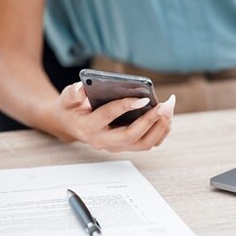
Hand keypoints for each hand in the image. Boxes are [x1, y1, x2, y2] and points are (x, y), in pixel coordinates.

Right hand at [48, 82, 174, 151]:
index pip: (109, 116)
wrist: (70, 125)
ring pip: (144, 144)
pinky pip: (149, 142)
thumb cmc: (71, 108)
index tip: (143, 98)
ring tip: (168, 107)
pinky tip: (166, 114)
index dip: (126, 106)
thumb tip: (82, 89)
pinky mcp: (127, 146)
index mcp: (88, 127)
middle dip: (151, 121)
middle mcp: (103, 141)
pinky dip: (161, 130)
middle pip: (132, 136)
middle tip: (165, 105)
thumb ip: (73, 93)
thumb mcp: (67, 98)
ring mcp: (117, 146)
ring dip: (160, 126)